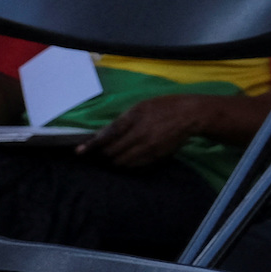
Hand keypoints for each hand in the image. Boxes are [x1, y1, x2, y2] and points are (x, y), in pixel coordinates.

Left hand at [80, 94, 247, 168]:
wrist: (192, 115)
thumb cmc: (165, 106)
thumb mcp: (141, 106)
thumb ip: (121, 121)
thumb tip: (103, 135)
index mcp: (134, 120)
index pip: (107, 137)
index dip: (91, 146)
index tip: (79, 153)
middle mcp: (139, 136)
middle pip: (112, 153)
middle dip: (103, 154)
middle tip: (99, 153)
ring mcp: (148, 149)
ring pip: (123, 162)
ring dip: (115, 160)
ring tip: (113, 156)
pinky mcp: (156, 157)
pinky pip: (136, 166)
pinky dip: (128, 164)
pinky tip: (128, 158)